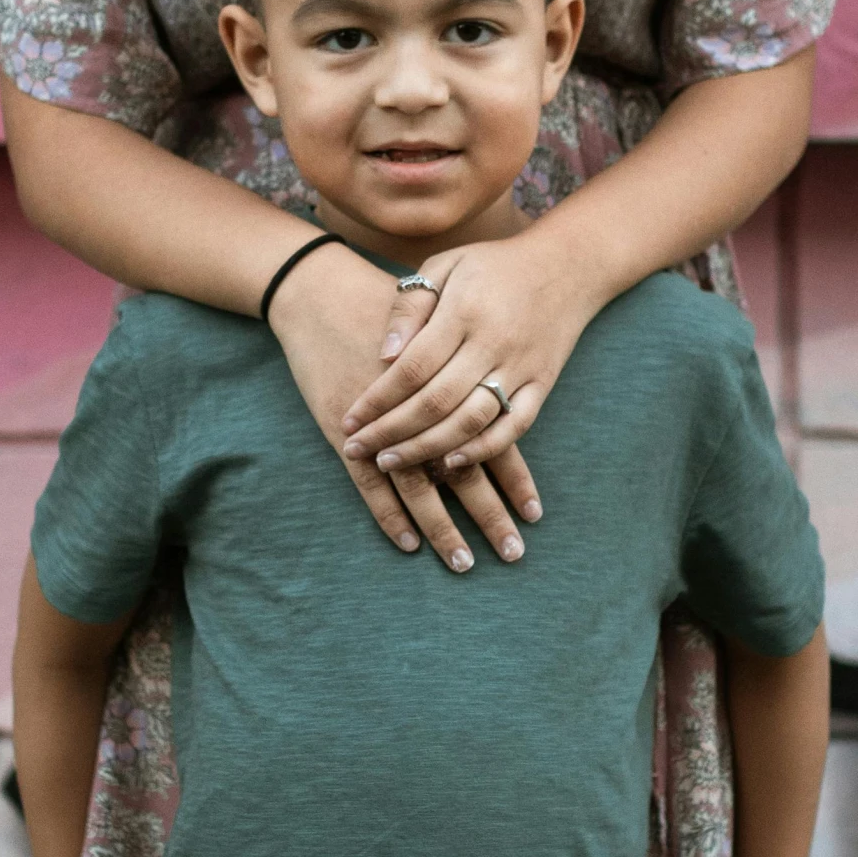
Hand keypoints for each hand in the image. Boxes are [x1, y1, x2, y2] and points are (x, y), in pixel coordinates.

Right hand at [268, 244, 530, 571]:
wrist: (321, 293)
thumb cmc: (383, 305)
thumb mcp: (437, 319)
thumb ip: (468, 357)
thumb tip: (497, 397)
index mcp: (453, 379)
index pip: (493, 438)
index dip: (516, 479)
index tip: (535, 515)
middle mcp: (422, 408)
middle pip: (465, 471)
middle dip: (491, 515)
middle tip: (514, 554)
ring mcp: (383, 424)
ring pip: (421, 486)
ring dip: (443, 528)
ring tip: (464, 562)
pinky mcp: (346, 433)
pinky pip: (370, 485)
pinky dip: (390, 516)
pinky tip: (408, 543)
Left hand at [340, 229, 599, 496]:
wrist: (566, 266)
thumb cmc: (493, 266)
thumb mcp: (446, 264)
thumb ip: (411, 305)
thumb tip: (384, 353)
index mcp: (463, 310)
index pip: (411, 368)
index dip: (376, 400)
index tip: (349, 420)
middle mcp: (493, 342)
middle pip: (435, 401)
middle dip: (391, 432)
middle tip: (357, 449)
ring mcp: (521, 367)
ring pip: (470, 421)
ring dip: (428, 448)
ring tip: (391, 462)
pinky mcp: (542, 383)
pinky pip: (515, 427)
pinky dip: (484, 449)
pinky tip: (451, 461)